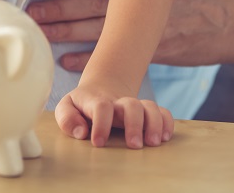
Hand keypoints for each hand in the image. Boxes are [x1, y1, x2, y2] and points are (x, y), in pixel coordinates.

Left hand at [27, 0, 233, 69]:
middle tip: (35, 10)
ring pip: (101, 29)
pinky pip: (116, 55)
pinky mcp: (155, 51)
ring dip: (69, 31)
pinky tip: (67, 59)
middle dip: (63, 6)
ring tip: (44, 31)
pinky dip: (90, 57)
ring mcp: (150, 28)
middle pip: (95, 2)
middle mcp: (146, 2)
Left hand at [55, 81, 172, 148]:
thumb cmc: (82, 105)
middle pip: (131, 104)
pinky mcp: (147, 112)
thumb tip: (80, 132)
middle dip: (135, 124)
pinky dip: (167, 123)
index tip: (98, 143)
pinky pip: (163, 112)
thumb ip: (67, 118)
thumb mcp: (67, 107)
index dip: (101, 124)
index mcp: (97, 101)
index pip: (102, 107)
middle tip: (134, 145)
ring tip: (153, 143)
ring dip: (154, 124)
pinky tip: (165, 138)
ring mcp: (134, 106)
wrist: (101, 89)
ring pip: (150, 107)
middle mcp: (119, 102)